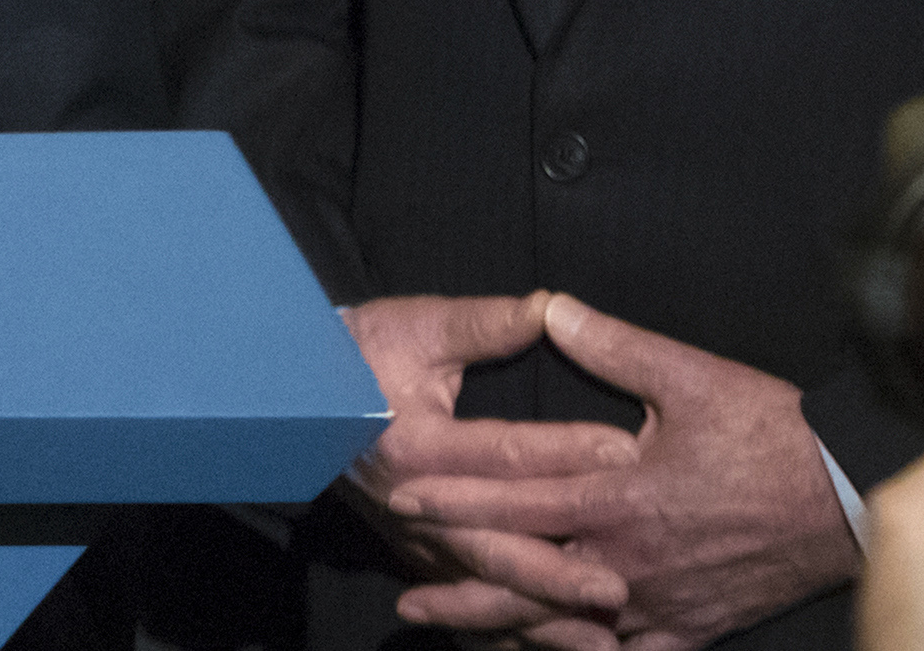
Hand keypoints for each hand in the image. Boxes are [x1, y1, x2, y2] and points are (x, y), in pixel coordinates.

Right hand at [342, 293, 636, 649]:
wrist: (297, 398)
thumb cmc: (361, 355)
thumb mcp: (416, 326)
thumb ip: (482, 324)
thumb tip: (548, 307)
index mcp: (419, 444)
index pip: (506, 453)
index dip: (567, 450)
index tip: (626, 454)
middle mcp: (416, 505)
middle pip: (497, 544)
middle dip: (559, 571)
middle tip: (617, 587)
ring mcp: (415, 540)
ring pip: (486, 589)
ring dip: (541, 617)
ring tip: (599, 639)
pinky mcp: (417, 558)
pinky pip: (466, 607)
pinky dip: (507, 634)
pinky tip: (549, 648)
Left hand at [386, 295, 858, 650]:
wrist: (850, 499)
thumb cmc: (772, 435)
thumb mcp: (690, 377)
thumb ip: (610, 344)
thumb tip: (548, 306)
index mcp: (620, 497)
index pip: (519, 501)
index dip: (459, 501)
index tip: (406, 498)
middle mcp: (628, 561)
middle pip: (528, 581)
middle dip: (463, 591)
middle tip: (405, 603)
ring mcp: (659, 604)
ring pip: (567, 630)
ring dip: (507, 632)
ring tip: (457, 634)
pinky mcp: (692, 629)